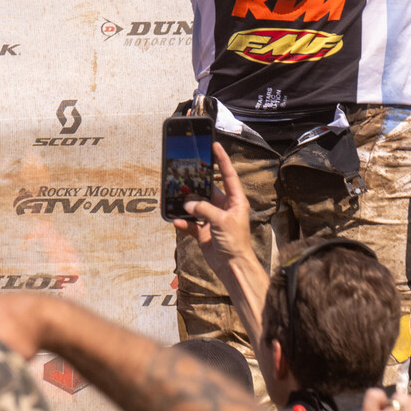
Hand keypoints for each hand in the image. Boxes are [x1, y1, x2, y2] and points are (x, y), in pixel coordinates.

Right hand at [175, 144, 257, 269]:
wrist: (232, 266)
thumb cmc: (235, 242)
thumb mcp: (222, 221)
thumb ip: (204, 209)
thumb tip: (189, 204)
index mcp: (235, 201)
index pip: (228, 175)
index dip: (222, 160)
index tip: (215, 145)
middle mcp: (224, 208)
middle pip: (207, 190)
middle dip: (195, 185)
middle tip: (184, 173)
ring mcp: (212, 219)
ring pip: (196, 206)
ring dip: (186, 204)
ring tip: (175, 197)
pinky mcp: (203, 231)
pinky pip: (189, 222)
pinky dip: (182, 221)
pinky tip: (176, 220)